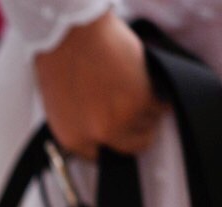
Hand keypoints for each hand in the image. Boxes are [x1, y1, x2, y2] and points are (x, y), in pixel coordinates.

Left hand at [33, 9, 166, 158]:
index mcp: (73, 139)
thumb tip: (99, 130)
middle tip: (139, 115)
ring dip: (148, 111)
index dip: (113, 142)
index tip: (120, 134)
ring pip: (149, 126)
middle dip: (137, 132)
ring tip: (136, 90)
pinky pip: (160, 106)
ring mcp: (122, 120)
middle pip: (132, 147)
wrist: (70, 36)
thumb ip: (81, 125)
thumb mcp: (61, 106)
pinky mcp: (141, 101)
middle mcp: (98, 135)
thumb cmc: (61, 62)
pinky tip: (147, 82)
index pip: (101, 156)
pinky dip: (158, 96)